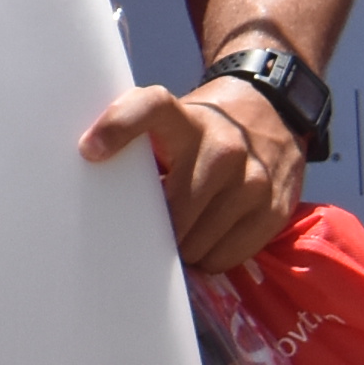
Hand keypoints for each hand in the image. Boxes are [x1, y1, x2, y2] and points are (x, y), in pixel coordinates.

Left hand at [78, 77, 303, 271]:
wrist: (269, 114)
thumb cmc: (200, 131)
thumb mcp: (172, 123)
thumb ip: (140, 148)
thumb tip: (96, 192)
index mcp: (186, 118)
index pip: (150, 107)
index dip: (119, 125)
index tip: (89, 150)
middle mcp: (223, 146)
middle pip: (173, 212)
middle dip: (154, 228)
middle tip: (147, 225)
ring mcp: (253, 180)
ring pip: (197, 244)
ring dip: (182, 246)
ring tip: (182, 227)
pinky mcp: (274, 210)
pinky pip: (225, 257)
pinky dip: (209, 256)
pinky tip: (209, 235)